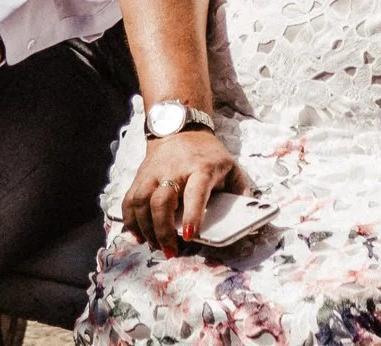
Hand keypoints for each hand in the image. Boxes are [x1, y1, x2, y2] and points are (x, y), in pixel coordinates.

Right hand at [121, 128, 248, 254]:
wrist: (181, 130)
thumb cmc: (209, 156)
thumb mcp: (232, 168)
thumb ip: (242, 193)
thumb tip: (251, 219)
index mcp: (201, 169)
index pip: (195, 192)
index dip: (191, 215)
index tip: (188, 236)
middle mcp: (174, 170)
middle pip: (161, 200)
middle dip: (162, 229)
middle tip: (170, 250)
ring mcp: (153, 172)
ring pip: (140, 201)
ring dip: (145, 228)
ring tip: (154, 245)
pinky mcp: (140, 176)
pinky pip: (129, 199)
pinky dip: (130, 219)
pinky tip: (137, 234)